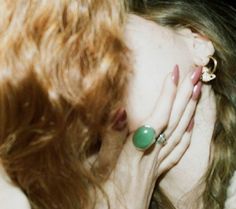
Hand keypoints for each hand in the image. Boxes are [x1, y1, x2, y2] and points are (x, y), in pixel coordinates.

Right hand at [95, 65, 201, 208]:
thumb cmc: (101, 198)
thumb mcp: (97, 168)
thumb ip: (110, 140)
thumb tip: (121, 110)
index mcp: (136, 154)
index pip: (157, 118)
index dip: (166, 95)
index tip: (174, 73)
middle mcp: (152, 157)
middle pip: (174, 122)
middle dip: (185, 96)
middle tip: (196, 74)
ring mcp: (157, 166)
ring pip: (179, 133)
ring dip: (189, 110)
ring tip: (198, 91)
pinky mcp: (157, 173)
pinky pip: (178, 151)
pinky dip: (186, 135)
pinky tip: (190, 125)